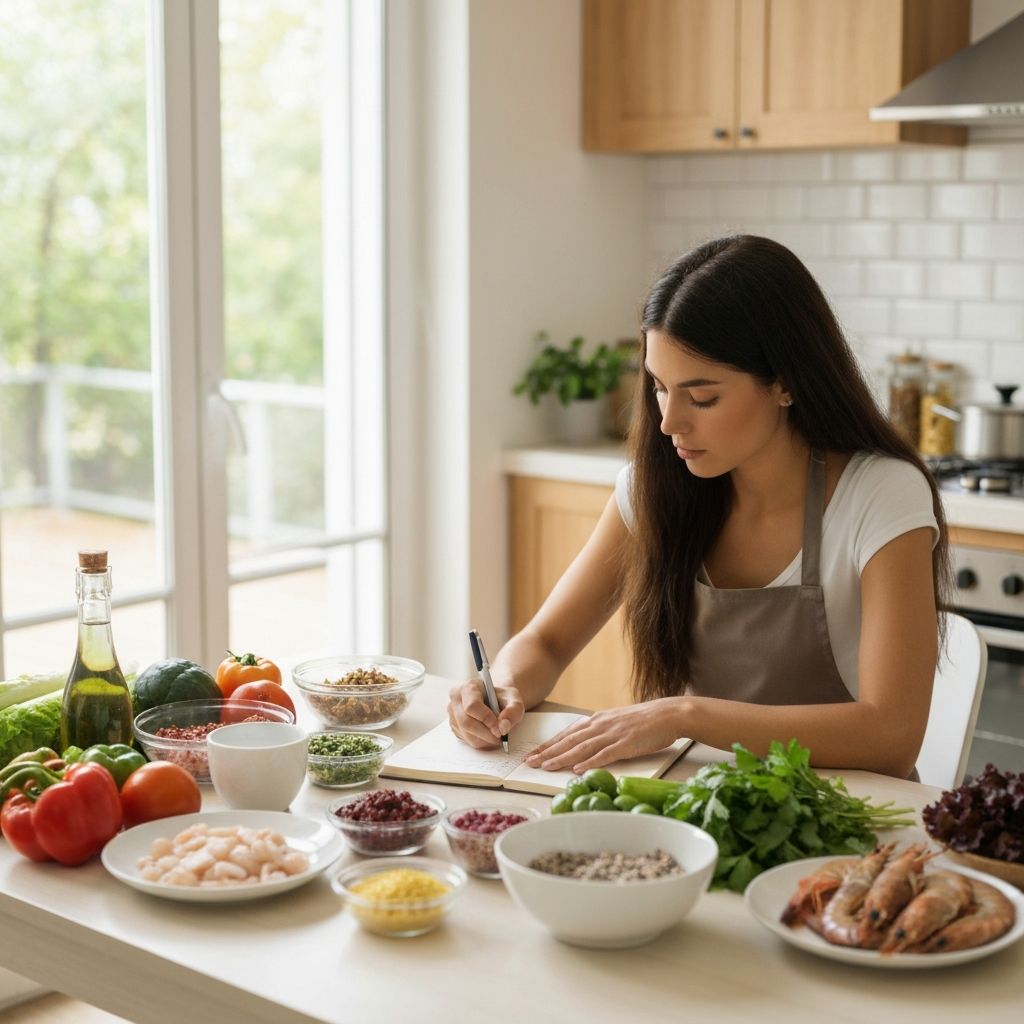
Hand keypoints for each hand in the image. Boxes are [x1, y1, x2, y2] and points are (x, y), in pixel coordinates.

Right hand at [447, 679, 525, 749]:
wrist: (494, 700)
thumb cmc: (501, 698)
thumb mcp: (513, 698)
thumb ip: (513, 710)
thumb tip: (503, 726)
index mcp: (469, 687)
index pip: (472, 706)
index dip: (486, 719)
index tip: (500, 728)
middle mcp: (456, 699)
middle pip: (466, 722)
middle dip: (486, 734)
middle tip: (500, 737)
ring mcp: (452, 713)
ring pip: (466, 734)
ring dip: (484, 740)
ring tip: (497, 736)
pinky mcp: (454, 726)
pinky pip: (466, 740)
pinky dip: (480, 742)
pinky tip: (488, 735)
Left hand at [524, 699, 681, 772]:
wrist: (667, 714)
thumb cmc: (644, 721)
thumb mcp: (616, 721)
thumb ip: (600, 731)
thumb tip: (584, 742)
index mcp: (597, 720)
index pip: (567, 733)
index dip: (549, 743)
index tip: (534, 752)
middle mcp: (600, 725)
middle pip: (569, 740)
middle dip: (548, 751)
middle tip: (530, 762)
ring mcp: (612, 734)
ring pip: (582, 748)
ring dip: (562, 758)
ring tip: (546, 766)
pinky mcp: (626, 744)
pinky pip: (605, 755)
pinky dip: (590, 762)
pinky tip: (578, 770)